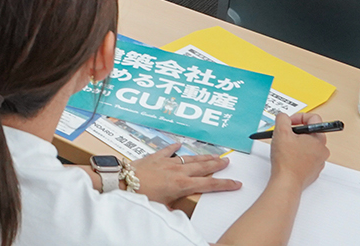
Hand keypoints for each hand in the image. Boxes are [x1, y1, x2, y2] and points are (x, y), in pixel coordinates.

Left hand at [126, 144, 241, 205]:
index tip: (236, 183)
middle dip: (217, 165)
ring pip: (190, 158)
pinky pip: (168, 149)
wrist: (123, 181)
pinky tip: (180, 143)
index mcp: (183, 185)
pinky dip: (174, 146)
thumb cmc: (142, 196)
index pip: (209, 185)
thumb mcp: (162, 207)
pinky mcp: (156, 156)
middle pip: (203, 167)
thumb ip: (174, 209)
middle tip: (228, 162)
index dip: (224, 184)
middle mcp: (178, 171)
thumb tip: (179, 215)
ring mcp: (168, 162)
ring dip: (203, 156)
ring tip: (214, 154)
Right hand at [267, 113, 329, 189]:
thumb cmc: (287, 161)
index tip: (289, 122)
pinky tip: (288, 158)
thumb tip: (284, 116)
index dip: (298, 117)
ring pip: (308, 145)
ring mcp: (319, 161)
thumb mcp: (281, 132)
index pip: (313, 118)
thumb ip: (282, 118)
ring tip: (285, 148)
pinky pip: (306, 157)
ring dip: (296, 143)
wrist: (287, 182)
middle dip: (296, 132)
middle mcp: (322, 150)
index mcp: (319, 139)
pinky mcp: (313, 170)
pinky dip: (297, 155)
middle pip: (310, 132)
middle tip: (285, 135)